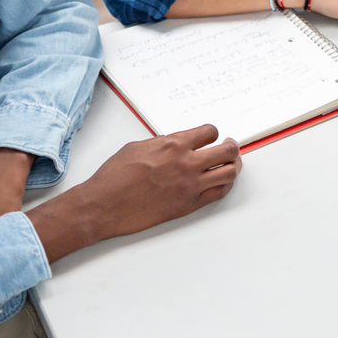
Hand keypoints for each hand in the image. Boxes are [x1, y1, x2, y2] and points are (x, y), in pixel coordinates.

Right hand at [37, 125, 240, 253]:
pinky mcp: (188, 205)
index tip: (210, 137)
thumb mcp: (137, 147)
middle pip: (227, 150)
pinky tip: (222, 182)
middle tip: (230, 146)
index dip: (211, 133)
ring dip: (233, 166)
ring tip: (231, 164)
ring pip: (229, 172)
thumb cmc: (114, 176)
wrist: (103, 205)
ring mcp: (190, 186)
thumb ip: (162, 143)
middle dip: (231, 146)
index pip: (209, 132)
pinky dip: (224, 185)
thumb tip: (176, 143)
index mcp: (173, 145)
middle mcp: (187, 163)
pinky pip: (218, 193)